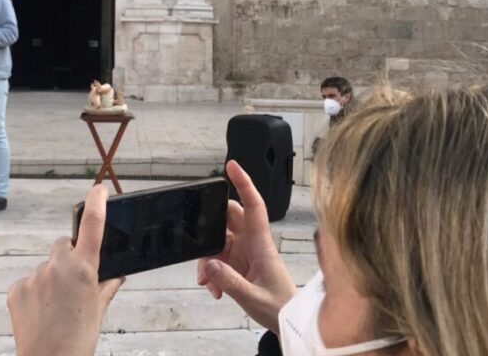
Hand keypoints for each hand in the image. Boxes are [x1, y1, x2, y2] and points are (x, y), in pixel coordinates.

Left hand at [8, 185, 123, 355]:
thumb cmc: (78, 340)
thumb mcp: (98, 311)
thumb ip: (106, 287)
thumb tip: (115, 275)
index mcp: (83, 269)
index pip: (92, 227)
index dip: (96, 204)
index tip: (98, 189)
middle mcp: (57, 267)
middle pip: (64, 246)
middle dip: (70, 256)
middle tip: (75, 281)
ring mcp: (34, 277)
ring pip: (46, 267)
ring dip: (52, 278)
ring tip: (56, 307)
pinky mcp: (16, 289)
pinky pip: (29, 282)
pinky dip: (35, 292)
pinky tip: (41, 313)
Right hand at [197, 160, 296, 331]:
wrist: (287, 321)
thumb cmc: (279, 306)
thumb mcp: (253, 297)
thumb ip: (230, 282)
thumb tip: (209, 264)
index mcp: (262, 243)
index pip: (254, 206)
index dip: (244, 183)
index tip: (232, 166)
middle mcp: (252, 242)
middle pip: (228, 218)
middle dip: (210, 228)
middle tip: (200, 244)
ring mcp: (244, 251)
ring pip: (218, 240)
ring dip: (208, 259)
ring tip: (208, 284)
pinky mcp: (238, 262)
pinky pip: (218, 258)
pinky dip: (211, 272)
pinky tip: (213, 289)